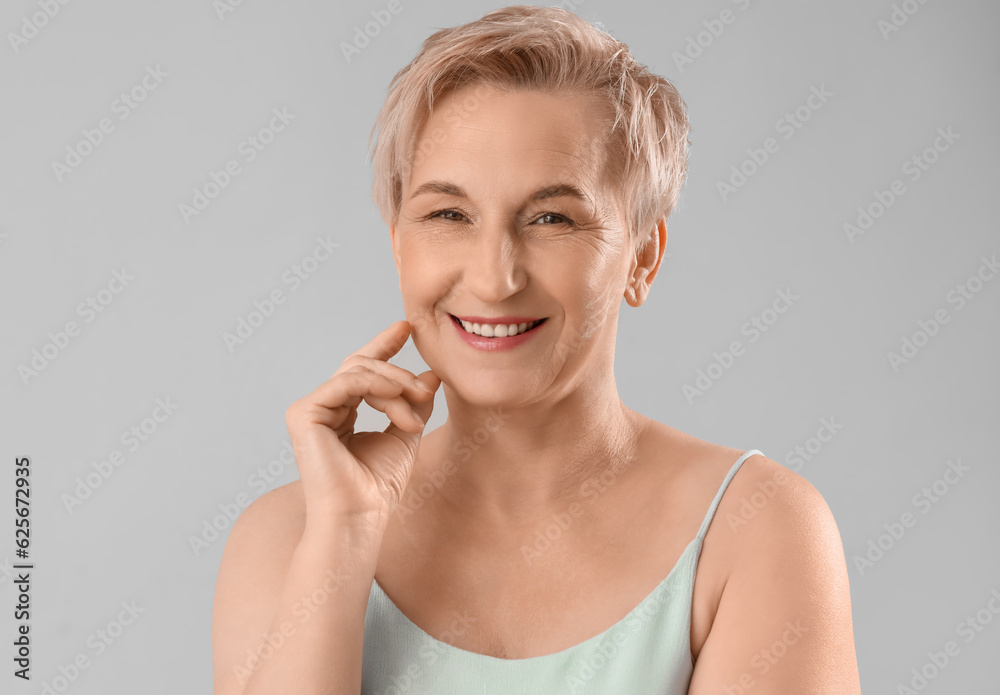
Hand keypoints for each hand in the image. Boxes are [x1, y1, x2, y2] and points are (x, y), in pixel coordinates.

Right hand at [284, 320, 439, 525]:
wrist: (360, 515)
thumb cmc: (378, 486)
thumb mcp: (405, 435)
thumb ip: (414, 403)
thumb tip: (430, 374)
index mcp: (343, 413)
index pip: (362, 371)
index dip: (383, 346)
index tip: (406, 328)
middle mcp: (324, 408)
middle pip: (361, 365)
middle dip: (398, 372)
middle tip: (425, 390)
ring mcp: (311, 410)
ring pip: (357, 371)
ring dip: (394, 384)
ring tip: (415, 405)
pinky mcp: (303, 413)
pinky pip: (345, 381)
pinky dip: (376, 384)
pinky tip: (398, 398)